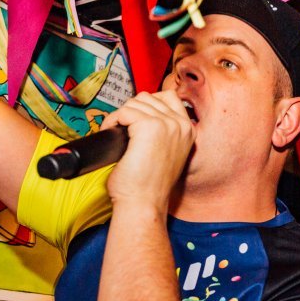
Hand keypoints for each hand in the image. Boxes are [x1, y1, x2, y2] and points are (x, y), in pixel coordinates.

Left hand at [100, 90, 194, 210]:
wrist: (143, 203)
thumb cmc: (149, 186)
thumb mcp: (166, 154)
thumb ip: (163, 132)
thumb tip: (141, 115)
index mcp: (187, 131)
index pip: (168, 97)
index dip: (146, 105)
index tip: (134, 120)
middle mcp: (181, 125)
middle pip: (148, 98)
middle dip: (131, 111)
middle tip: (122, 129)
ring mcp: (166, 124)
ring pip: (135, 103)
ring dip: (120, 116)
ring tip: (116, 133)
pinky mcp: (149, 127)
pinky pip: (124, 111)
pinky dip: (112, 121)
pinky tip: (112, 134)